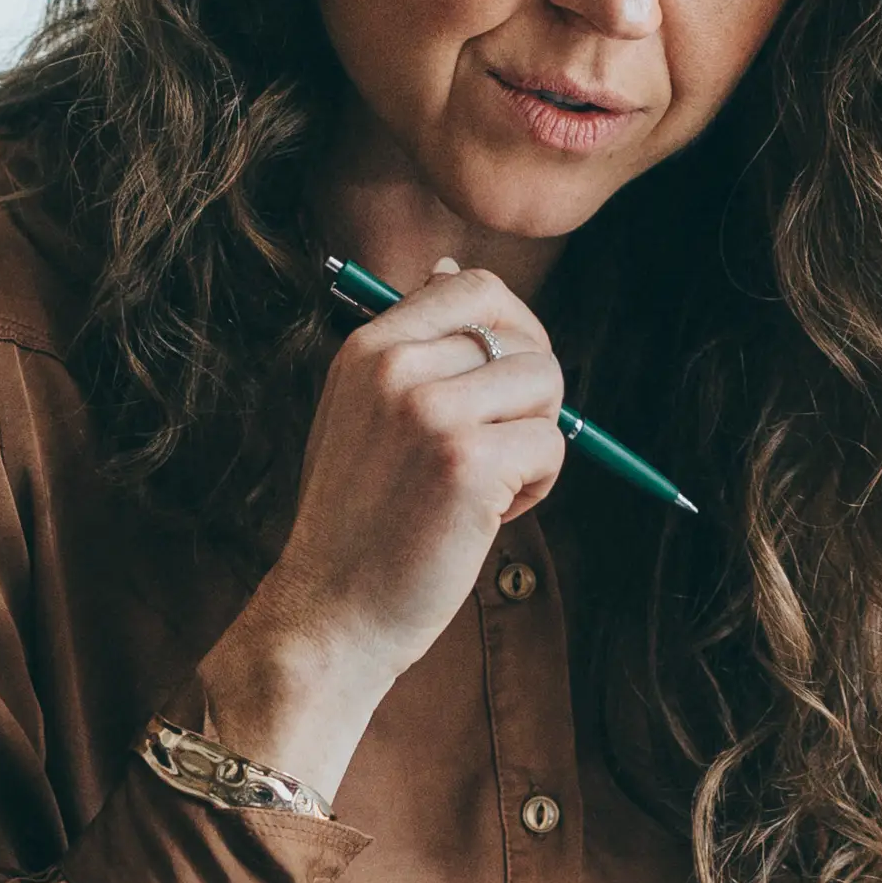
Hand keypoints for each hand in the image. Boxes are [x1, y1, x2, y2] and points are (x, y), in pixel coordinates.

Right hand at [196, 260, 565, 797]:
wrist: (330, 612)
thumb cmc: (357, 521)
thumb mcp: (361, 412)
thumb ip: (409, 347)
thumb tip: (451, 271)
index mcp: (368, 348)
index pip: (472, 286)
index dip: (514, 326)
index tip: (507, 380)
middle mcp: (396, 368)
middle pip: (523, 337)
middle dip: (534, 392)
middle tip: (505, 444)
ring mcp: (431, 412)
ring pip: (546, 386)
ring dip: (537, 440)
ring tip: (491, 485)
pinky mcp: (469, 462)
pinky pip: (551, 443)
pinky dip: (539, 484)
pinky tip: (492, 515)